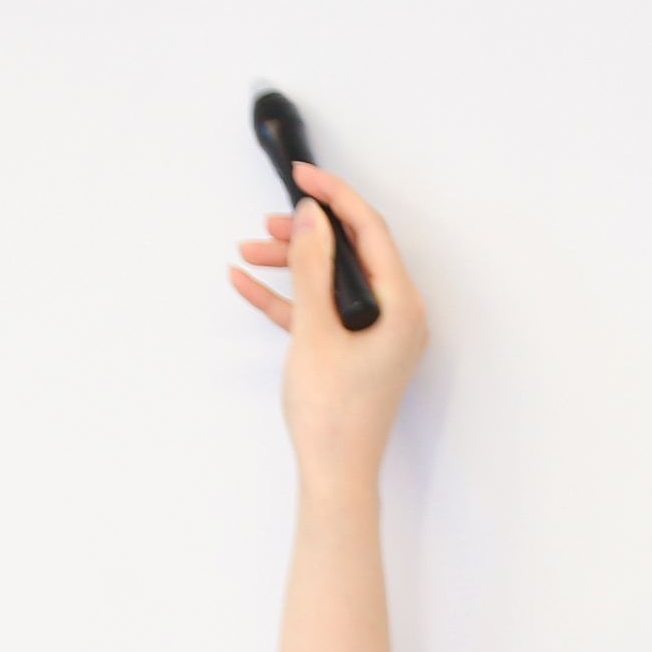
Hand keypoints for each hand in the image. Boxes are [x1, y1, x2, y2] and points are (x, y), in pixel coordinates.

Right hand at [228, 164, 429, 488]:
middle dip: (305, 234)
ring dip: (291, 264)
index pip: (370, 230)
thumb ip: (313, 268)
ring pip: (332, 281)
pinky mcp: (356, 352)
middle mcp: (398, 316)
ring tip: (249, 253)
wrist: (335, 478)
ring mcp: (378, 334)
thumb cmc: (333, 415)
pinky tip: (249, 284)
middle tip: (266, 224)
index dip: (335, 196)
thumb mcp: (315, 332)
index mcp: (402, 306)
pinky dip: (290, 298)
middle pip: (350, 253)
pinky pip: (323, 312)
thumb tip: (313, 217)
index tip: (302, 174)